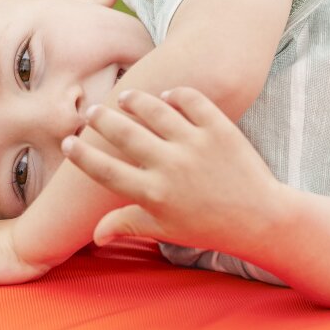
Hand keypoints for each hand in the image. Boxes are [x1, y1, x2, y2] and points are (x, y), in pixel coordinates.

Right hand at [62, 87, 283, 253]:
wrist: (262, 219)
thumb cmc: (209, 227)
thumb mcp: (165, 231)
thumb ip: (127, 226)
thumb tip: (94, 235)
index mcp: (154, 193)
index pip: (106, 171)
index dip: (82, 155)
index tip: (67, 142)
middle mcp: (170, 166)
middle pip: (124, 134)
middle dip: (101, 120)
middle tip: (92, 112)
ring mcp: (195, 144)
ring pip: (155, 110)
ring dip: (135, 100)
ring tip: (124, 97)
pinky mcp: (219, 129)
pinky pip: (192, 101)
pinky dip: (176, 94)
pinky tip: (167, 95)